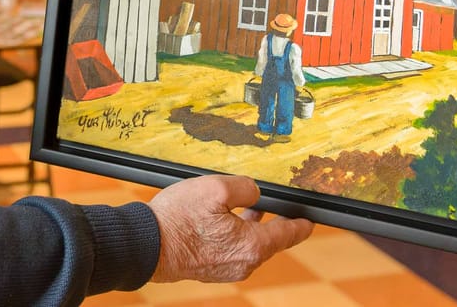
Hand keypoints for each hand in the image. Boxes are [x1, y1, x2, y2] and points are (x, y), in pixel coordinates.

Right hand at [148, 174, 314, 282]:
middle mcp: (243, 263)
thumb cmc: (178, 219)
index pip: (289, 234)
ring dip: (249, 225)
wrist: (146, 246)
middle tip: (274, 203)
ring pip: (249, 244)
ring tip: (244, 205)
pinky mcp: (211, 269)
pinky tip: (221, 219)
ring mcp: (227, 269)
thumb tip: (255, 192)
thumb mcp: (215, 188)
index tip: (309, 218)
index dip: (301, 222)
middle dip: (271, 220)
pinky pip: (232, 249)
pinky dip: (233, 234)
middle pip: (268, 239)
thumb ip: (245, 187)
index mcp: (251, 246)